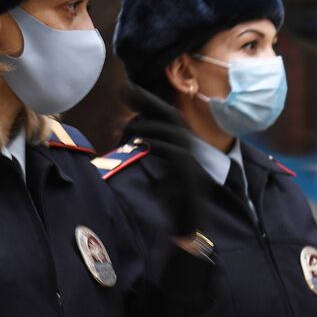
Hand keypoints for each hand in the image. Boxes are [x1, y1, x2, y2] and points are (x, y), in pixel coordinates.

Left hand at [121, 85, 206, 236]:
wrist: (190, 227)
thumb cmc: (174, 202)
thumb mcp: (158, 172)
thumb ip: (148, 153)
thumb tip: (129, 139)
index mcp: (182, 145)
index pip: (165, 115)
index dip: (146, 100)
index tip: (125, 89)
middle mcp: (189, 148)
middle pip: (170, 114)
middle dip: (147, 100)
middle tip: (124, 89)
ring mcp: (191, 159)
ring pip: (172, 131)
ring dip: (147, 127)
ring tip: (125, 131)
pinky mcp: (189, 173)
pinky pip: (174, 152)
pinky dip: (156, 145)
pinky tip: (139, 145)